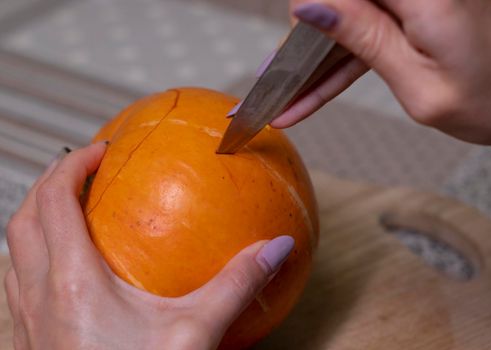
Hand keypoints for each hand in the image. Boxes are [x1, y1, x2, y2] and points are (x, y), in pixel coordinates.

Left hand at [4, 142, 293, 349]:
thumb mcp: (195, 333)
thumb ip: (237, 284)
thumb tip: (275, 249)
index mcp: (72, 281)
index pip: (55, 200)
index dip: (72, 165)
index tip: (100, 150)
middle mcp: (37, 296)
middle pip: (24, 217)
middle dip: (49, 182)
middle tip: (82, 169)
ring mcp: (26, 321)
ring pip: (14, 250)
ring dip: (36, 218)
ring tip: (68, 208)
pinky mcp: (28, 342)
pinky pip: (16, 283)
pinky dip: (33, 257)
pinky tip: (63, 269)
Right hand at [273, 0, 490, 144]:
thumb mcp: (418, 81)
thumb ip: (363, 38)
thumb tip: (310, 4)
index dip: (307, 11)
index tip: (282, 49)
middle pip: (339, 6)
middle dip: (300, 46)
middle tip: (272, 81)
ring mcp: (412, 4)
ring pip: (345, 28)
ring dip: (313, 67)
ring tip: (282, 99)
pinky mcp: (412, 19)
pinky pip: (363, 42)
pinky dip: (338, 72)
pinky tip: (308, 100)